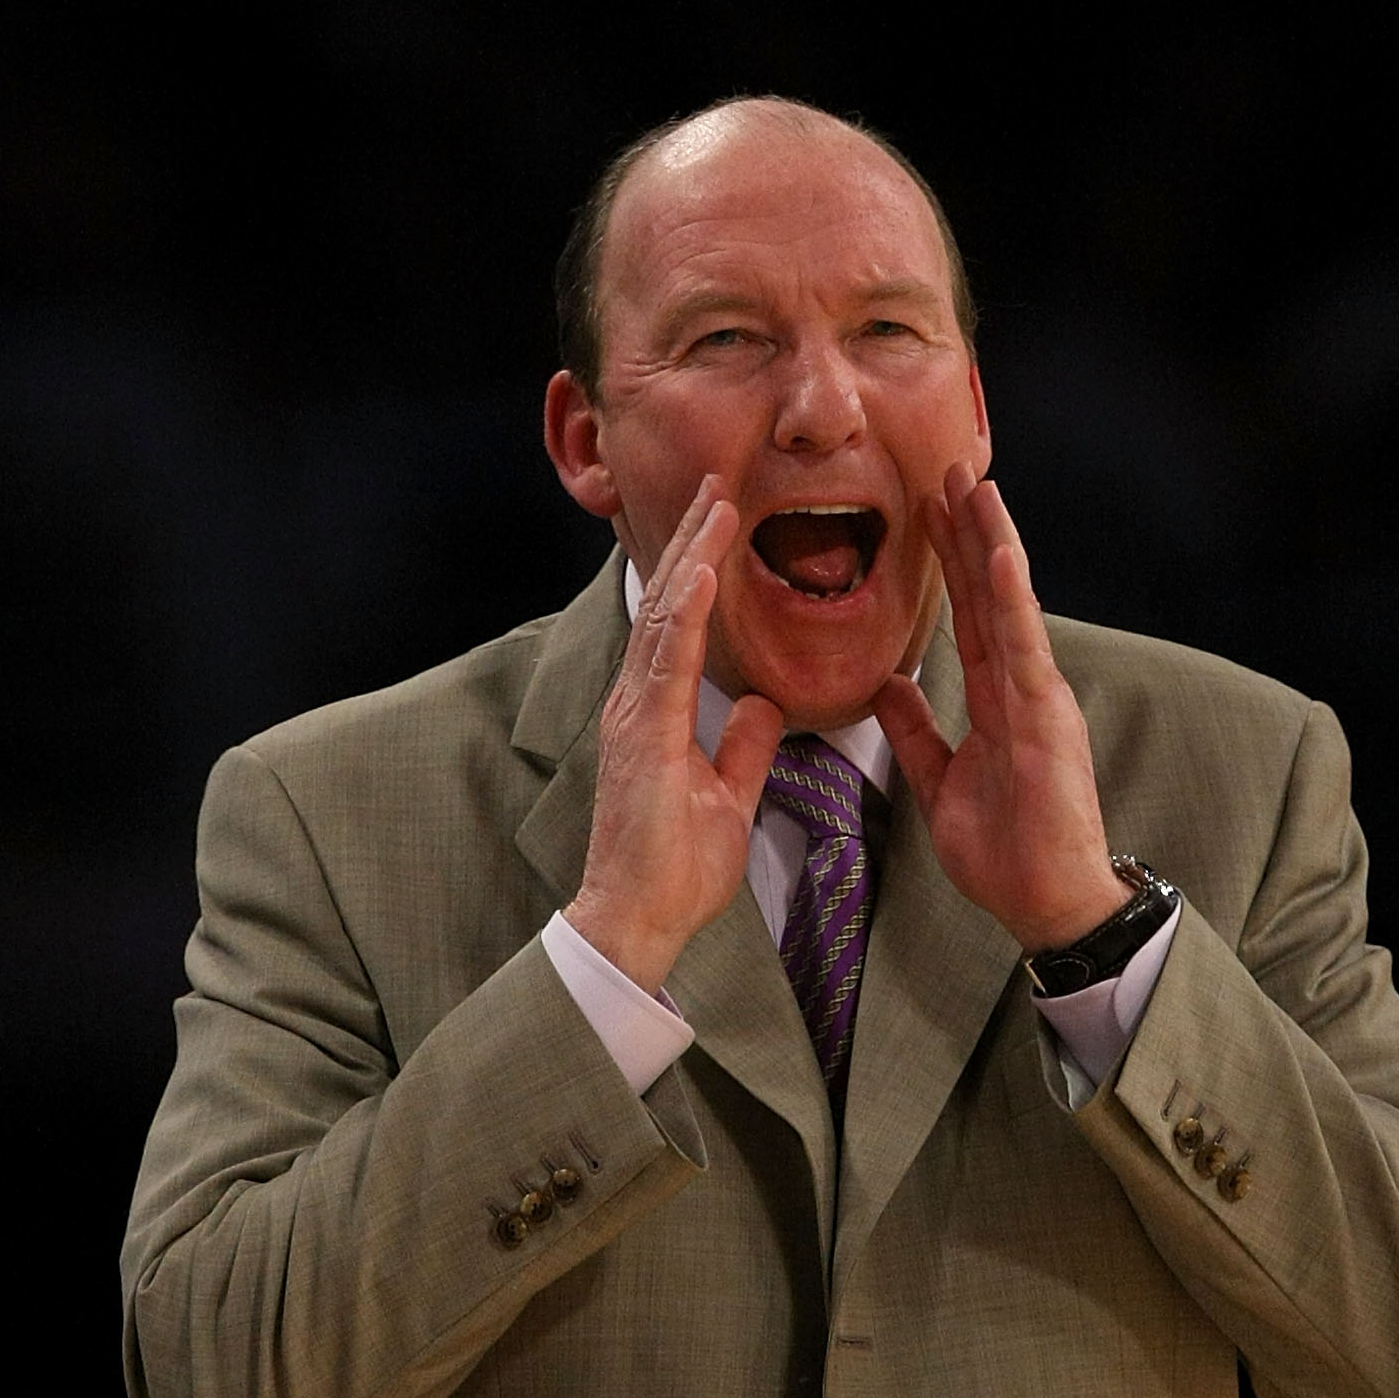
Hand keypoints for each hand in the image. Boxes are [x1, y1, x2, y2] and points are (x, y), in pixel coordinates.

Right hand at [565, 480, 783, 992]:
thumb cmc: (673, 869)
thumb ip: (743, 748)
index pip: (684, 623)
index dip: (702, 567)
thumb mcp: (728, 796)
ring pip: (668, 616)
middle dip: (694, 540)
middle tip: (719, 480)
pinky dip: (688, 611)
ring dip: (694, 556)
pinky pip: (668, 661)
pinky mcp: (643, 735)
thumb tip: (763, 706)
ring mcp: (635, 714)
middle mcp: (638, 700)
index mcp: (656, 710)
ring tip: (717, 501)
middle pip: (670, 603)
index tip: (724, 517)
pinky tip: (704, 571)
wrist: (638, 917)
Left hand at [874, 462, 1131, 952]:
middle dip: (966, 530)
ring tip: (974, 481)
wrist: (1043, 904)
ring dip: (991, 541)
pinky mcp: (1046, 718)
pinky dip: (1011, 598)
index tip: (927, 508)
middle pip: (985, 595)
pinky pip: (1024, 648)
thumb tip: (887, 686)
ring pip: (1009, 605)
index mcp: (996, 700)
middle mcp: (1021, 687)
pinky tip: (997, 553)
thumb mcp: (939, 785)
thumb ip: (918, 733)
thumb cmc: (1004, 854)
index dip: (946, 562)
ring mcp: (1037, 697)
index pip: (966, 616)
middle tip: (946, 465)